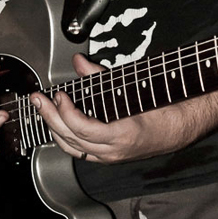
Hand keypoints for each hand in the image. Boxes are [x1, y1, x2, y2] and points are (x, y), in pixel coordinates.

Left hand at [31, 54, 195, 163]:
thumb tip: (79, 61)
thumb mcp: (130, 87)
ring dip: (53, 127)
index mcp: (121, 135)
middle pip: (71, 139)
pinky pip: (79, 151)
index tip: (59, 95)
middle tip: (38, 99)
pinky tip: (57, 123)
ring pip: (71, 148)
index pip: (83, 129)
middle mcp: (113, 151)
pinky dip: (65, 137)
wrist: (178, 127)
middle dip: (49, 118)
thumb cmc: (160, 106)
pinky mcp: (107, 157)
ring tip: (42, 108)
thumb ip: (100, 75)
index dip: (66, 112)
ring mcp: (109, 157)